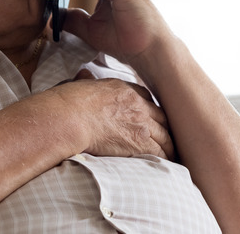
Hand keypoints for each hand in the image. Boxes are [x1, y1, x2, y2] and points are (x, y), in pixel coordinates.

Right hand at [54, 69, 174, 159]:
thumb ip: (86, 80)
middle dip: (164, 128)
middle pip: (160, 117)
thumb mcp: (81, 84)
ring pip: (164, 136)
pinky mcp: (138, 143)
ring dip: (168, 146)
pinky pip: (159, 152)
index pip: (146, 98)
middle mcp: (137, 104)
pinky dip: (164, 158)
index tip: (150, 118)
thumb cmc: (69, 103)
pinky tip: (165, 164)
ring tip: (170, 155)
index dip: (150, 109)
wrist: (71, 118)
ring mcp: (140, 124)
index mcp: (124, 89)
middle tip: (166, 138)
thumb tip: (83, 75)